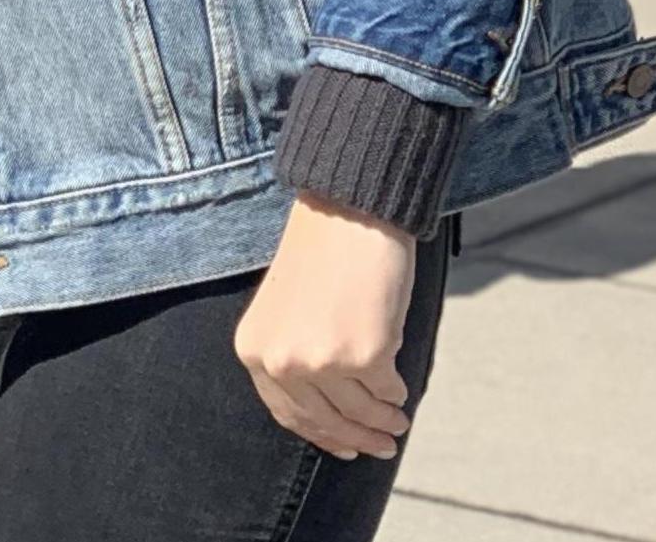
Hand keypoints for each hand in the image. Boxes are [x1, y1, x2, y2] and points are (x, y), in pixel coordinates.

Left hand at [234, 196, 418, 463]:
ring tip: (397, 422)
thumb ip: (294, 357)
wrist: (348, 210)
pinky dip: (396, 394)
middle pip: (326, 421)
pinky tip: (401, 389)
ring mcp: (323, 362)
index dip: (321, 435)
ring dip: (383, 423)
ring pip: (361, 412)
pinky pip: (388, 390)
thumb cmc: (319, 253)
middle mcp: (282, 363)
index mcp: (254, 350)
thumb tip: (328, 413)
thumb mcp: (285, 311)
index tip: (344, 447)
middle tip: (382, 446)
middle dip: (357, 437)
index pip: (289, 413)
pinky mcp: (367, 357)